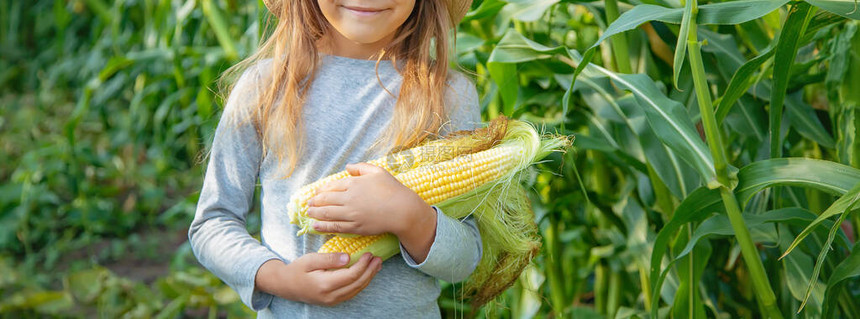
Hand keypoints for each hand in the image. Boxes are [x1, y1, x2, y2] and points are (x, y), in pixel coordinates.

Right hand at [255, 252, 381, 305]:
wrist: (285, 286)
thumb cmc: (297, 270)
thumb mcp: (310, 259)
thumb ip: (329, 258)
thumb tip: (348, 257)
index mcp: (325, 284)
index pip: (350, 275)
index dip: (362, 265)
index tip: (369, 254)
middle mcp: (330, 296)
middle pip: (357, 284)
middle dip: (370, 271)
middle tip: (378, 259)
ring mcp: (332, 300)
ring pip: (356, 290)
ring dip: (368, 277)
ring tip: (376, 265)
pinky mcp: (333, 301)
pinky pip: (351, 292)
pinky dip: (361, 283)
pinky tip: (366, 274)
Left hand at [306, 163, 433, 236]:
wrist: (403, 210)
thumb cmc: (392, 189)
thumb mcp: (378, 172)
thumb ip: (361, 168)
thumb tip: (347, 167)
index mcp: (354, 183)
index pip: (331, 186)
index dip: (321, 190)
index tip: (316, 192)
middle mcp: (349, 198)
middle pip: (325, 200)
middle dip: (314, 201)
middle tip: (308, 203)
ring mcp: (351, 214)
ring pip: (327, 213)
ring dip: (315, 213)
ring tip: (308, 213)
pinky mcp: (355, 227)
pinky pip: (335, 227)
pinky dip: (323, 226)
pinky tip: (316, 226)